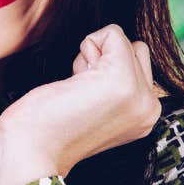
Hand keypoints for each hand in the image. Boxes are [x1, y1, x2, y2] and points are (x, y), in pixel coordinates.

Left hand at [0, 23, 165, 184]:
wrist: (32, 151)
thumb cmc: (50, 124)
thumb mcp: (98, 105)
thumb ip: (115, 84)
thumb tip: (113, 43)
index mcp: (147, 116)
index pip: (139, 64)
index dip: (104, 71)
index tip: (86, 100)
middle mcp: (151, 108)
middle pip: (135, 49)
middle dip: (102, 59)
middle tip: (81, 92)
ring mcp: (140, 95)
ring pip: (124, 41)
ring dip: (93, 54)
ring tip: (78, 89)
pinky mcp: (122, 80)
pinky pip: (112, 33)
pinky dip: (88, 45)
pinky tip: (74, 80)